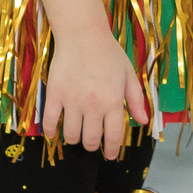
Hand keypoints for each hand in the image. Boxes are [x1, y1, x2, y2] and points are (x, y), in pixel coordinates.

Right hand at [43, 28, 148, 154]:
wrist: (83, 36)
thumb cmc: (109, 54)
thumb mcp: (129, 75)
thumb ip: (136, 100)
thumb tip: (143, 121)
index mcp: (114, 102)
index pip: (114, 136)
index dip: (112, 150)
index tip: (110, 156)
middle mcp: (94, 106)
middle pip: (91, 140)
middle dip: (92, 146)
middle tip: (92, 143)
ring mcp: (72, 102)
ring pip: (71, 134)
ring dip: (74, 139)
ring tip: (76, 135)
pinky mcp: (55, 95)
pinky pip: (50, 121)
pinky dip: (51, 132)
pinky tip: (54, 134)